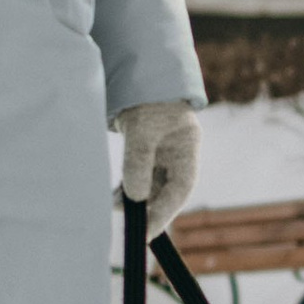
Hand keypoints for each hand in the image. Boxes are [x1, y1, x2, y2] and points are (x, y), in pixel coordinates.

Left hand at [114, 99, 199, 233]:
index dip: (166, 212)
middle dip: (149, 208)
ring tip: (116, 205)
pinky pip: (140, 176)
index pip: (181, 188)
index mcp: (188, 147)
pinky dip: (129, 187)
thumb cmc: (146, 97)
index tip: (148, 230)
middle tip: (131, 224)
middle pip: (168, 190)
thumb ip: (138, 160)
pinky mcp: (146, 151)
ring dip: (136, 199)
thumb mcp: (142, 127)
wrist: (136, 74)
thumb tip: (134, 196)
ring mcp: (163, 153)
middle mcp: (178, 154)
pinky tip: (116, 195)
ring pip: (152, 185)